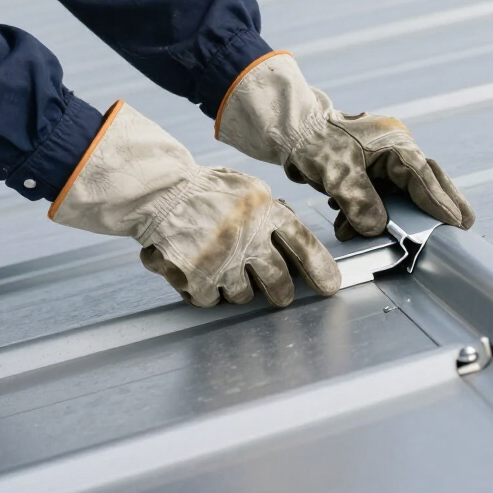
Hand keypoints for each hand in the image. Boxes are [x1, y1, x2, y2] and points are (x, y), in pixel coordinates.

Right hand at [50, 101, 340, 306]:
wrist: (161, 194)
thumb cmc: (208, 193)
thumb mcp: (250, 191)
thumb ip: (273, 216)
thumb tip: (297, 246)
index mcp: (264, 211)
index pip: (303, 245)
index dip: (320, 269)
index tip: (330, 287)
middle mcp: (247, 238)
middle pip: (278, 281)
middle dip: (282, 292)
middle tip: (281, 294)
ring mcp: (222, 262)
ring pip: (244, 295)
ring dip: (239, 287)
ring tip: (225, 265)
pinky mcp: (197, 280)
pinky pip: (212, 300)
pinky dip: (208, 290)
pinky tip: (200, 269)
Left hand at [217, 53, 475, 240]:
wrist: (291, 131)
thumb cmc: (314, 142)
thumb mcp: (335, 171)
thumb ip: (358, 199)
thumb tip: (376, 226)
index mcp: (394, 143)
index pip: (422, 176)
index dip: (439, 201)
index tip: (456, 221)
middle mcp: (395, 149)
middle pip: (426, 179)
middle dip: (443, 202)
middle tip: (465, 224)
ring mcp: (384, 158)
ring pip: (404, 190)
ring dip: (400, 214)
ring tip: (412, 236)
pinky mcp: (371, 168)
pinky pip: (382, 194)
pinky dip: (373, 212)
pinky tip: (354, 226)